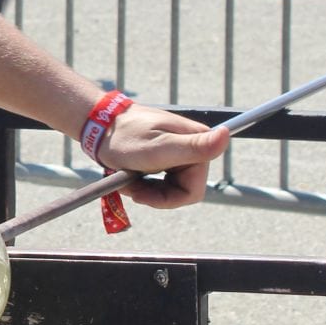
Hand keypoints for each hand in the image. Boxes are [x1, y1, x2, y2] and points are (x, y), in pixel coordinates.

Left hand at [95, 105, 230, 208]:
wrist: (99, 125)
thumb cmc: (126, 137)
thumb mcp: (159, 147)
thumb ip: (194, 147)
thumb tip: (227, 135)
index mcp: (197, 143)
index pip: (194, 191)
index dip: (168, 198)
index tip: (142, 192)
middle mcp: (192, 147)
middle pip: (181, 192)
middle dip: (153, 194)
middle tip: (129, 184)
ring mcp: (178, 152)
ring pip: (170, 189)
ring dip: (146, 189)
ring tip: (126, 178)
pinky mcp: (166, 156)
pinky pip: (161, 182)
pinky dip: (143, 183)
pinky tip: (129, 175)